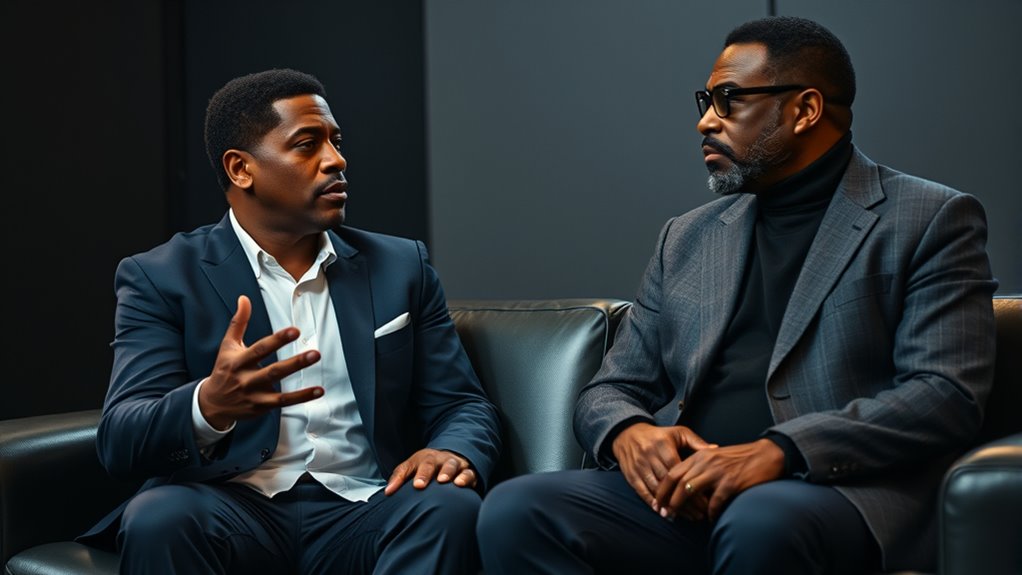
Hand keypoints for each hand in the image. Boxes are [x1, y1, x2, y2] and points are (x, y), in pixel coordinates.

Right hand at [198, 295, 323, 429]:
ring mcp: (254, 395)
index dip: (277, 340)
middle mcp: (246, 379)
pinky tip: (318, 391)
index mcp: (238, 361)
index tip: (295, 330)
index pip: (260, 349)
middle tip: (315, 353)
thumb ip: (238, 322)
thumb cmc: (224, 370)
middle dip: (295, 363)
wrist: (212, 404)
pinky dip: (301, 398)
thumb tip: (244, 298)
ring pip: (279, 390)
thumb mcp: (227, 346)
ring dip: (302, 385)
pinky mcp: (261, 407)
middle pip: (273, 371)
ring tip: (318, 376)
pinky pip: (283, 402)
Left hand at [384, 449, 476, 494]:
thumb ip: (399, 478)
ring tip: (452, 482)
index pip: (422, 465)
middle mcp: (442, 460)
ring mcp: (456, 465)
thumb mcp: (411, 467)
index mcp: (427, 458)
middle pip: (440, 464)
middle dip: (436, 472)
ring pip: (455, 467)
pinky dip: (467, 478)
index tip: (417, 485)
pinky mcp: (468, 472)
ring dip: (453, 473)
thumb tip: (388, 492)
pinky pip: (470, 474)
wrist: (448, 457)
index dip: (421, 475)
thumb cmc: (426, 466)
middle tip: (434, 482)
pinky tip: (463, 485)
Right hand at [611, 423, 716, 515]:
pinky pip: (642, 491)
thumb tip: (716, 449)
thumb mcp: (678, 433)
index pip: (678, 470)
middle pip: (669, 482)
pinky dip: (652, 502)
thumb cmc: (658, 436)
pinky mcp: (631, 474)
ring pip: (656, 489)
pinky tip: (663, 512)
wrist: (628, 434)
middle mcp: (650, 456)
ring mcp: (639, 466)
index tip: (704, 500)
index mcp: (663, 445)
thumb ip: (696, 442)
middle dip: (684, 500)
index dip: (691, 487)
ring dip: (670, 505)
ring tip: (686, 516)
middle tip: (699, 514)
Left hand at [654, 438, 784, 521]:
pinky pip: (714, 501)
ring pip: (690, 490)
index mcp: (700, 455)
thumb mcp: (715, 456)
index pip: (673, 471)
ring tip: (680, 517)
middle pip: (677, 481)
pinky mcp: (731, 483)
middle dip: (668, 499)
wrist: (767, 454)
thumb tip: (683, 486)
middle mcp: (705, 462)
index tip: (658, 501)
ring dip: (683, 506)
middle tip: (664, 513)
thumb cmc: (741, 458)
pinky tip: (709, 518)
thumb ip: (699, 467)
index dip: (662, 488)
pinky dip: (709, 512)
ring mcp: (718, 472)